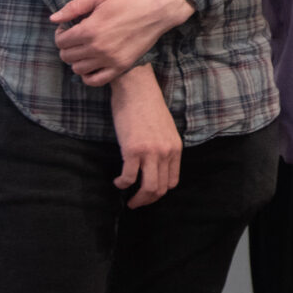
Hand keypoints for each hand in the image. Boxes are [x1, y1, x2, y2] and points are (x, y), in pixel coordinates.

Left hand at [52, 0, 194, 83]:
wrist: (158, 10)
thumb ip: (74, 7)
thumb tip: (53, 18)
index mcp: (90, 29)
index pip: (61, 41)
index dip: (60, 34)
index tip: (68, 27)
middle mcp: (97, 48)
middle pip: (67, 56)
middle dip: (67, 46)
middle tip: (76, 37)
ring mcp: (110, 60)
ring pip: (78, 69)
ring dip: (76, 60)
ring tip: (85, 48)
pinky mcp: (121, 66)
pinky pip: (96, 80)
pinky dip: (88, 76)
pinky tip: (91, 64)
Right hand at [110, 66, 181, 206]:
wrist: (136, 89)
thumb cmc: (146, 106)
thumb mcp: (164, 129)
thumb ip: (163, 147)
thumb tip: (156, 164)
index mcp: (175, 148)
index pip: (172, 181)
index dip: (160, 192)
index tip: (149, 193)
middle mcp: (166, 152)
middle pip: (161, 188)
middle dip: (148, 200)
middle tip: (136, 203)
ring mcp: (150, 152)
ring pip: (148, 188)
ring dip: (138, 199)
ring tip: (129, 199)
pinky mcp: (132, 150)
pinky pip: (129, 177)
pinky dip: (122, 183)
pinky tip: (117, 181)